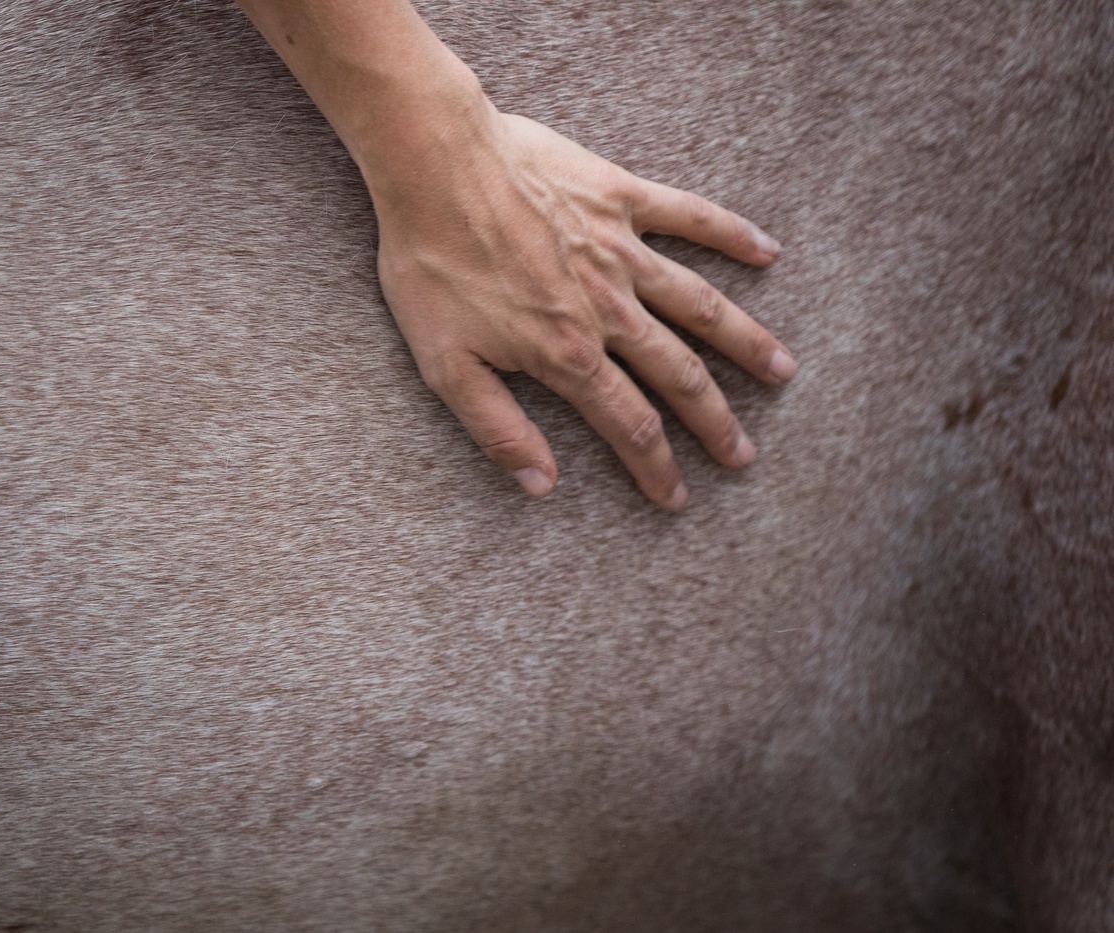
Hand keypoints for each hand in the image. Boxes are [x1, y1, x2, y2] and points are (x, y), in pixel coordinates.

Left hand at [369, 110, 795, 506]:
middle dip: (716, 422)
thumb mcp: (445, 365)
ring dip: (745, 342)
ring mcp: (621, 250)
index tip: (679, 498)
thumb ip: (497, 428)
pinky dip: (732, 235)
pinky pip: (690, 217)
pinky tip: (768, 252)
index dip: (656, 468)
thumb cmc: (430, 265)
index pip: (629, 425)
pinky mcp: (620, 197)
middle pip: (679, 374)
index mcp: (567, 354)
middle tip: (744, 454)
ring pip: (701, 305)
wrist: (433, 166)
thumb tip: (541, 484)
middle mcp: (608, 308)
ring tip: (782, 370)